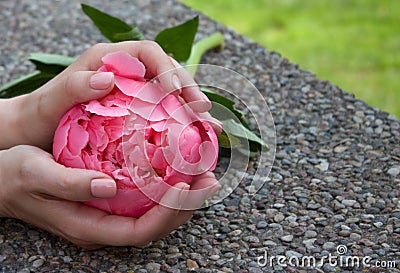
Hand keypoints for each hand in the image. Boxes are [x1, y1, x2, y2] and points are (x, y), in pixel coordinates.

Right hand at [0, 145, 219, 248]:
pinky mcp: (108, 202)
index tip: (185, 184)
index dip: (167, 212)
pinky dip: (166, 187)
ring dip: (182, 197)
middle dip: (187, 206)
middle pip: (155, 225)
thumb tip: (106, 187)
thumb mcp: (34, 173)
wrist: (0, 180)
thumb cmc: (13, 176)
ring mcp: (107, 215)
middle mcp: (103, 226)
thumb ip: (69, 184)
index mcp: (89, 227)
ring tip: (203, 172)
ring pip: (154, 214)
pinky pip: (144, 200)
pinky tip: (176, 167)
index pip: (139, 230)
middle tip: (208, 176)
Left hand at [1, 41, 215, 149]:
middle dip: (189, 89)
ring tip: (208, 127)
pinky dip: (180, 124)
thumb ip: (74, 86)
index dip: (168, 68)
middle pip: (168, 71)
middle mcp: (126, 72)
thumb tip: (107, 78)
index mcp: (109, 58)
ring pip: (171, 93)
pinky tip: (193, 139)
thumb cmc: (41, 116)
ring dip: (191, 108)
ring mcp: (133, 92)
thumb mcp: (50, 102)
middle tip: (203, 112)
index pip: (148, 52)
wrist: (36, 134)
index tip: (179, 91)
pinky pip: (164, 113)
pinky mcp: (137, 112)